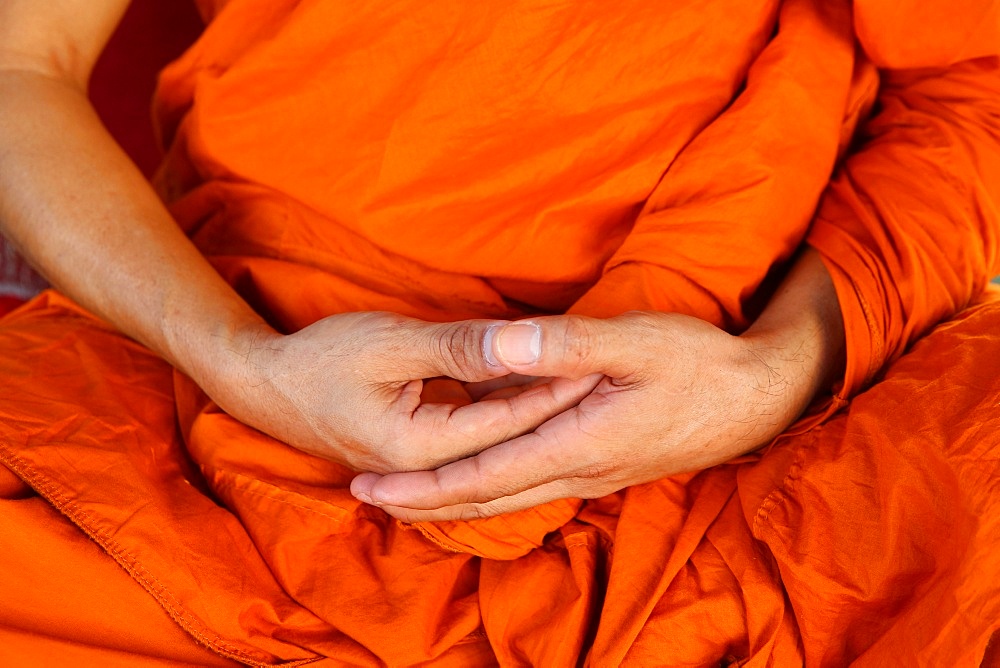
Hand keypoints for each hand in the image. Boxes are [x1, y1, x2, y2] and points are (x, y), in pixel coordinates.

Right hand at [210, 312, 601, 473]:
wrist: (265, 385)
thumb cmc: (321, 359)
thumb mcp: (391, 343)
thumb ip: (458, 347)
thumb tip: (519, 342)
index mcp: (421, 449)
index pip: (507, 422)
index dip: (555, 389)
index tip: (598, 365)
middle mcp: (428, 468)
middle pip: (509, 440)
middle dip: (558, 408)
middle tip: (608, 380)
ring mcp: (422, 464)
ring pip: (495, 441)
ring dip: (535, 413)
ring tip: (588, 387)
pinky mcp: (419, 451)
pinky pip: (475, 436)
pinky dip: (505, 414)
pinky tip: (536, 393)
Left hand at [351, 310, 834, 519]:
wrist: (756, 399)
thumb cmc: (698, 364)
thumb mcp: (635, 341)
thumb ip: (567, 345)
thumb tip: (501, 343)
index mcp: (575, 445)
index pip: (480, 476)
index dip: (421, 485)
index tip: (371, 485)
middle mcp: (577, 472)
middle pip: (484, 500)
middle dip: (422, 502)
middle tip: (368, 496)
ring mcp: (591, 475)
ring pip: (506, 499)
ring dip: (452, 501)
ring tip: (407, 497)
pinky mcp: (603, 466)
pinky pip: (531, 487)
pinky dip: (490, 490)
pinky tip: (478, 481)